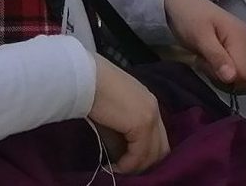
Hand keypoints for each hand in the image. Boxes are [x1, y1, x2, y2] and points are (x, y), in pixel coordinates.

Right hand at [87, 57, 167, 173]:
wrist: (83, 75)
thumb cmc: (91, 86)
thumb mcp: (112, 108)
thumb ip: (123, 127)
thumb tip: (122, 150)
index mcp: (148, 101)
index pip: (157, 136)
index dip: (145, 153)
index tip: (128, 161)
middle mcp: (154, 108)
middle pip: (161, 148)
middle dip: (145, 163)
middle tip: (125, 169)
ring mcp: (151, 115)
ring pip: (153, 154)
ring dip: (136, 167)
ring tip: (117, 170)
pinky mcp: (142, 124)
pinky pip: (139, 155)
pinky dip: (127, 165)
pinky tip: (113, 167)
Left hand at [163, 0, 245, 91]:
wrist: (184, 4)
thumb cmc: (189, 18)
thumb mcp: (199, 37)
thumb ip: (216, 57)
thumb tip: (232, 78)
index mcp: (242, 38)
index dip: (227, 80)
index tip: (207, 65)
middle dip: (229, 81)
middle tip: (208, 65)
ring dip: (226, 79)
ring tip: (209, 61)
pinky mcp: (244, 52)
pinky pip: (242, 74)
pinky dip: (227, 74)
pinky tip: (214, 62)